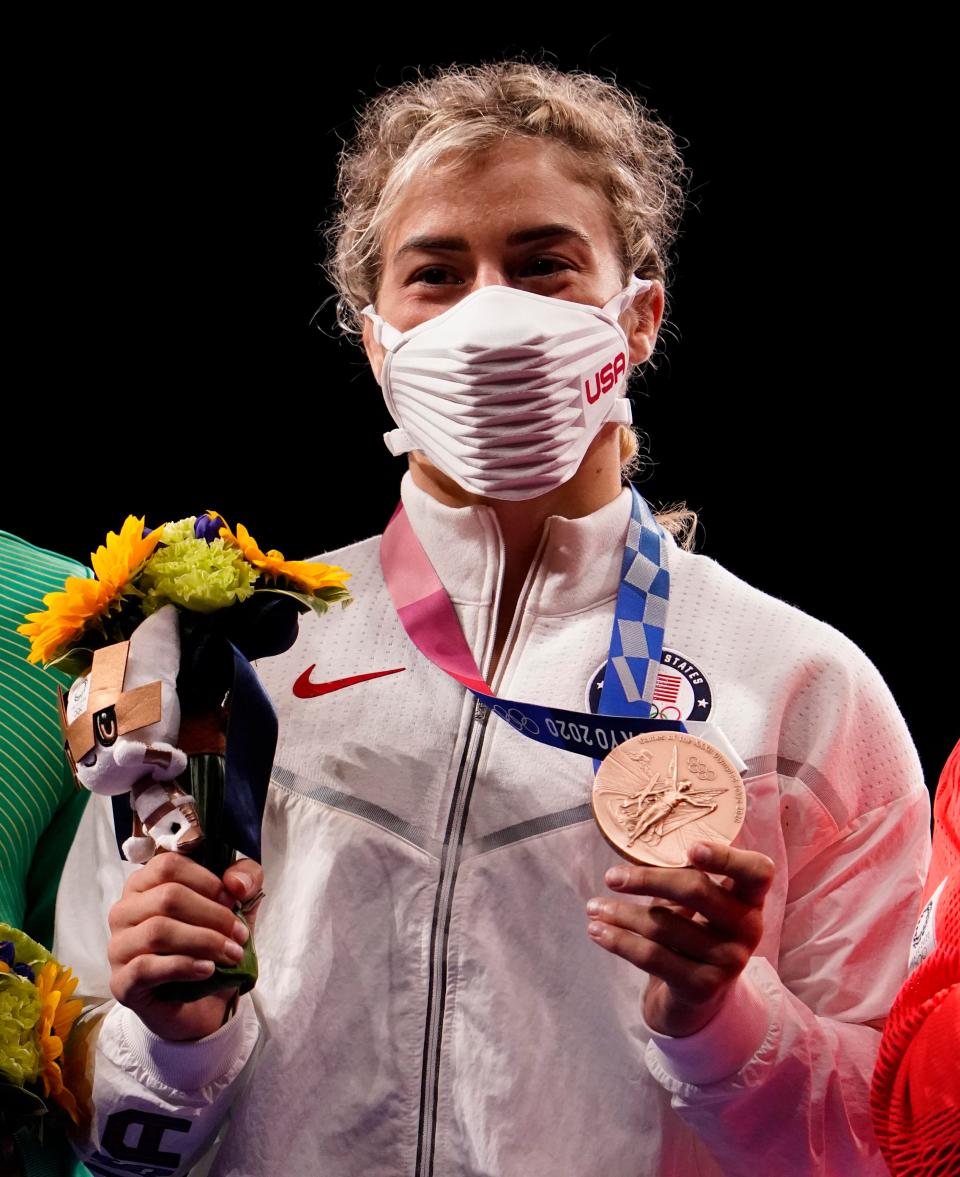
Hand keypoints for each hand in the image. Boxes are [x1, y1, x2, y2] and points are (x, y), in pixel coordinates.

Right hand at [108, 852, 263, 1040]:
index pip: (169, 865)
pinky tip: (207, 969)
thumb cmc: (211, 945)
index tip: (234, 900)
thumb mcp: (237, 906)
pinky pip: (147, 967)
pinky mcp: (121, 982)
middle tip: (240, 935)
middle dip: (213, 915)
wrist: (201, 1004)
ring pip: (158, 930)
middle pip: (167, 897)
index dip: (207, 880)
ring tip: (231, 954)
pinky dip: (184, 966)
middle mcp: (124, 911)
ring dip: (204, 941)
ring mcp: (118, 947)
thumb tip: (236, 882)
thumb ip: (245, 879)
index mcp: (145, 884)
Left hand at [586, 842, 773, 1036]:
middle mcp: (747, 928)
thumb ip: (683, 877)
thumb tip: (637, 847)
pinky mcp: (702, 987)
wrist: (697, 1000)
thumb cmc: (694, 934)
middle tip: (611, 877)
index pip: (756, 871)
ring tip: (593, 907)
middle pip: (697, 890)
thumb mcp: (698, 905)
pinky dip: (619, 941)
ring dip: (622, 913)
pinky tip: (597, 931)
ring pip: (664, 925)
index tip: (690, 848)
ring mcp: (728, 961)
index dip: (727, 857)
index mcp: (750, 899)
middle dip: (647, 879)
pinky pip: (652, 957)